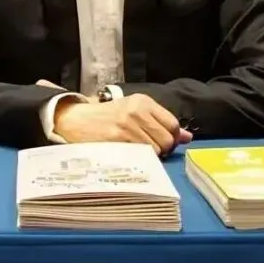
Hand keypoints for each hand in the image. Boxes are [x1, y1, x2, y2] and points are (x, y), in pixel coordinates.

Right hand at [52, 94, 191, 154]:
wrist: (76, 119)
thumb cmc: (107, 117)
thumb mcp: (134, 112)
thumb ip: (160, 123)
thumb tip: (187, 137)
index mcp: (143, 101)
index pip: (173, 124)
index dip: (170, 138)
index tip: (160, 143)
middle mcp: (137, 111)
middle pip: (167, 140)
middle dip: (161, 150)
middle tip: (147, 150)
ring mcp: (127, 126)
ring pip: (155, 151)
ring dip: (149, 157)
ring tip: (134, 152)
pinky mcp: (117, 139)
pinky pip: (140, 157)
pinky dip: (138, 161)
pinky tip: (127, 156)